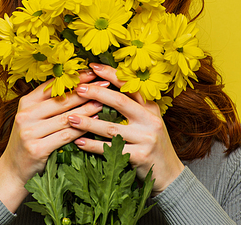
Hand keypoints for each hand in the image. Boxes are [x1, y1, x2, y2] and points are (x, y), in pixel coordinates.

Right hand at [0, 70, 107, 212]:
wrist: (12, 171)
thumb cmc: (29, 140)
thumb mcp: (32, 117)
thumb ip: (48, 102)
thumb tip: (77, 84)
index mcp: (25, 102)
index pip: (53, 85)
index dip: (73, 78)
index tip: (91, 72)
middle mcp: (25, 115)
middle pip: (61, 100)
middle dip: (85, 91)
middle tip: (104, 84)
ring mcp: (29, 132)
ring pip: (66, 118)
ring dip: (87, 110)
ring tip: (103, 102)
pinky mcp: (37, 149)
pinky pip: (65, 136)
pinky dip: (81, 129)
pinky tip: (93, 124)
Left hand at [67, 63, 183, 194]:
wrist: (169, 173)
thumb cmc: (152, 143)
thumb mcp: (148, 120)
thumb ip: (133, 106)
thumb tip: (104, 86)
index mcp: (151, 107)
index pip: (129, 85)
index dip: (110, 74)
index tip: (92, 66)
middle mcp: (150, 119)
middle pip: (120, 101)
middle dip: (97, 93)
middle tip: (78, 89)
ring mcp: (146, 138)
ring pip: (111, 127)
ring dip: (88, 122)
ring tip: (71, 118)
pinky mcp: (140, 156)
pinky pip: (111, 149)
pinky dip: (93, 146)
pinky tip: (79, 142)